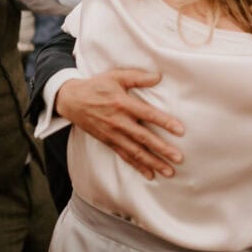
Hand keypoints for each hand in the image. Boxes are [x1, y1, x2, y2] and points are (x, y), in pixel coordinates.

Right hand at [56, 68, 184, 179]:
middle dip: (162, 149)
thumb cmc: (97, 86)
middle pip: (144, 138)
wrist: (71, 101)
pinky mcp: (108, 142)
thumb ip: (137, 77)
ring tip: (169, 171)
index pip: (148, 114)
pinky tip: (150, 174)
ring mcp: (113, 134)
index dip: (164, 122)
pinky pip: (125, 156)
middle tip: (179, 158)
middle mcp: (119, 121)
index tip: (180, 130)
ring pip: (136, 151)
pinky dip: (137, 166)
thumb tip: (159, 76)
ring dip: (153, 162)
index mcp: (123, 104)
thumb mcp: (116, 76)